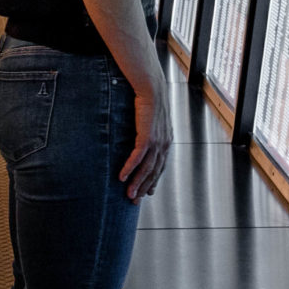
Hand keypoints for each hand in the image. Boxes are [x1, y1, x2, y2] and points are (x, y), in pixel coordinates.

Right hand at [119, 77, 171, 199]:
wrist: (153, 88)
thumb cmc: (151, 101)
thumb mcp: (153, 120)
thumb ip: (150, 131)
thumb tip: (144, 137)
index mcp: (167, 141)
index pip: (160, 166)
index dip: (153, 181)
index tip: (147, 192)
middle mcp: (164, 144)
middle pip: (154, 172)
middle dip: (144, 187)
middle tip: (135, 200)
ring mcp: (157, 142)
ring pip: (146, 169)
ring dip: (137, 183)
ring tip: (128, 194)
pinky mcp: (147, 137)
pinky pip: (137, 158)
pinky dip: (130, 169)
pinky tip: (122, 177)